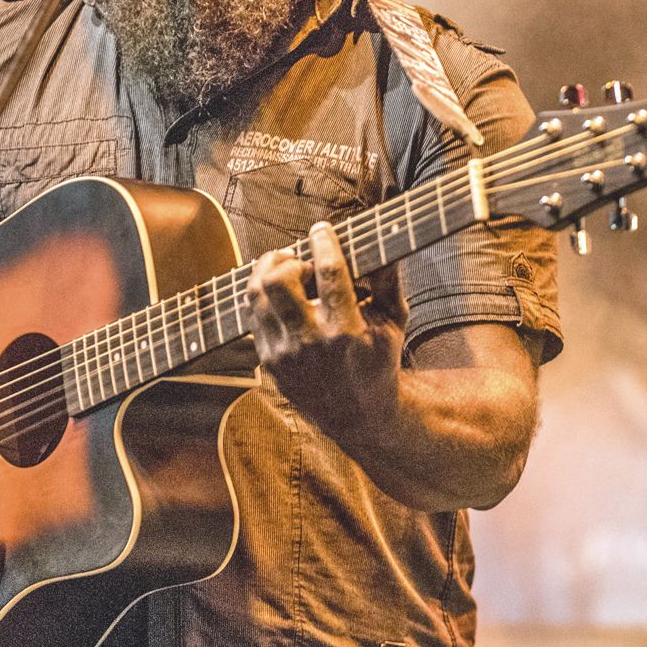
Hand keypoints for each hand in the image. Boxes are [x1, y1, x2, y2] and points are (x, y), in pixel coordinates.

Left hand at [248, 221, 407, 432]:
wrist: (357, 417)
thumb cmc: (378, 363)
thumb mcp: (393, 324)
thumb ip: (388, 282)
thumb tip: (386, 242)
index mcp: (346, 331)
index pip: (329, 273)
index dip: (323, 243)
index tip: (321, 229)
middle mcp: (310, 343)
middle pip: (278, 280)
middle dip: (287, 259)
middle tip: (300, 259)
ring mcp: (284, 354)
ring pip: (256, 296)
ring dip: (268, 273)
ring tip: (285, 269)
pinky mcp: (267, 362)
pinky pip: (252, 316)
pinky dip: (263, 297)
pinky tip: (280, 293)